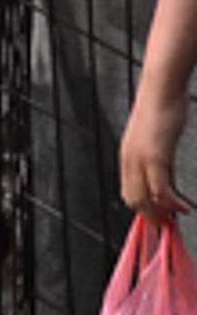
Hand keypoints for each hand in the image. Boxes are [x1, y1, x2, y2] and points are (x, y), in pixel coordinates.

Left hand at [121, 91, 192, 220]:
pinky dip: (173, 203)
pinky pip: (160, 189)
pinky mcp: (155, 156)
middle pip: (132, 199)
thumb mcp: (156, 140)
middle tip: (170, 225)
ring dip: (163, 212)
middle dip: (151, 216)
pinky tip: (186, 206)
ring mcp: (140, 158)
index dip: (143, 209)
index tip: (160, 218)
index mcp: (127, 156)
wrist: (161, 89)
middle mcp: (129, 159)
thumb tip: (165, 181)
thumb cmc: (161, 110)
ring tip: (180, 216)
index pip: (128, 191)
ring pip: (144, 197)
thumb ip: (158, 160)